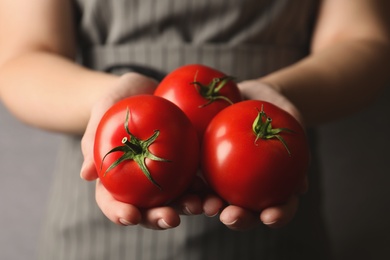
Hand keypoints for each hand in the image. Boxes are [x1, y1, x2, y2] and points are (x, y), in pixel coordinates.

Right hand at [80, 73, 204, 228]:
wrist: (144, 89)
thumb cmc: (117, 99)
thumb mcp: (102, 110)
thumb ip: (92, 138)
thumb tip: (85, 175)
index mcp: (115, 178)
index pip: (112, 202)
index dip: (119, 213)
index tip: (131, 216)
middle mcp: (141, 183)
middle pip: (147, 209)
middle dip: (158, 218)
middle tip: (171, 219)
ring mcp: (165, 176)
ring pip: (175, 200)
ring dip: (188, 207)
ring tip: (201, 206)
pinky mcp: (186, 165)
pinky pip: (196, 179)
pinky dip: (206, 188)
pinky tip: (215, 191)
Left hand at [204, 79, 308, 229]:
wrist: (253, 97)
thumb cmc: (280, 113)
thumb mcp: (293, 125)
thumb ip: (297, 151)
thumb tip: (300, 187)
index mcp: (271, 189)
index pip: (277, 209)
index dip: (276, 217)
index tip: (270, 216)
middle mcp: (245, 191)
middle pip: (243, 213)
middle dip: (237, 219)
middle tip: (231, 216)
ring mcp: (221, 180)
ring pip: (214, 200)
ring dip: (207, 207)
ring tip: (202, 206)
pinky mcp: (201, 165)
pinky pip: (194, 174)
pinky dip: (190, 183)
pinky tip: (188, 180)